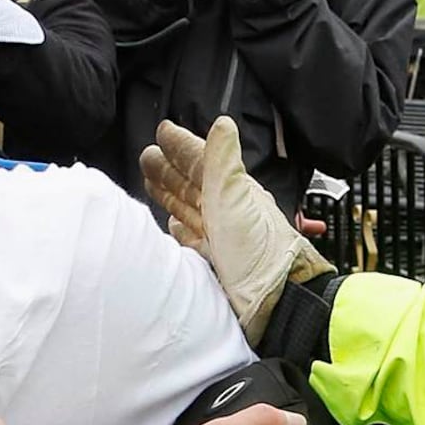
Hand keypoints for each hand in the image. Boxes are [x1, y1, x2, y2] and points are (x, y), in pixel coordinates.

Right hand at [142, 116, 334, 339]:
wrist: (276, 300)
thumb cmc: (257, 253)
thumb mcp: (234, 200)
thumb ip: (223, 163)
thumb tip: (222, 123)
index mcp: (230, 191)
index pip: (201, 160)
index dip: (182, 145)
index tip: (164, 130)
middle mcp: (226, 211)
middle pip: (191, 183)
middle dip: (170, 168)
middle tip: (148, 154)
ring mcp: (221, 236)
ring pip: (189, 208)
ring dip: (170, 194)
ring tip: (152, 181)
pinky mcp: (216, 261)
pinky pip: (192, 239)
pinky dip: (180, 229)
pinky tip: (173, 225)